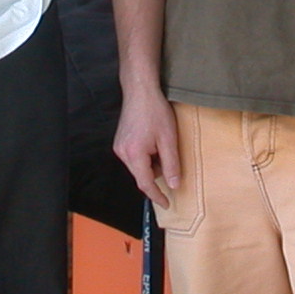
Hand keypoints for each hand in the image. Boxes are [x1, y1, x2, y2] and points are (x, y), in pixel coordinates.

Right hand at [114, 82, 180, 207]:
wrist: (140, 90)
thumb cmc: (154, 111)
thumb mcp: (168, 139)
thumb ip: (171, 165)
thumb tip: (174, 185)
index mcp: (134, 154)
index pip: (145, 184)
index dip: (157, 196)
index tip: (166, 203)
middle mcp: (122, 152)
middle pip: (141, 174)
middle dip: (157, 172)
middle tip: (169, 158)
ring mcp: (119, 146)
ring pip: (138, 165)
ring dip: (152, 162)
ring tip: (161, 144)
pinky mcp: (120, 141)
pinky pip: (134, 156)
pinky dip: (146, 155)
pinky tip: (153, 140)